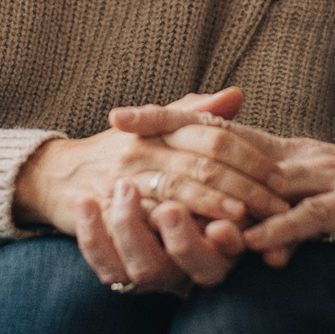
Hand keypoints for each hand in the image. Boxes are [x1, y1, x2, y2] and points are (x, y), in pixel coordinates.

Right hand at [18, 88, 286, 295]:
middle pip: (203, 164)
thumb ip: (194, 113)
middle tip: (277, 203)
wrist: (56, 177)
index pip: (213, 136)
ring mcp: (126, 179)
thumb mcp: (153, 126)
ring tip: (247, 219)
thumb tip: (237, 95)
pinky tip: (203, 238)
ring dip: (216, 206)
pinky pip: (148, 219)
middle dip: (244, 185)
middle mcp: (143, 148)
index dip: (250, 156)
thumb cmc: (115, 152)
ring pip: (179, 190)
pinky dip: (178, 229)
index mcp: (159, 127)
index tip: (278, 175)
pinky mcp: (110, 209)